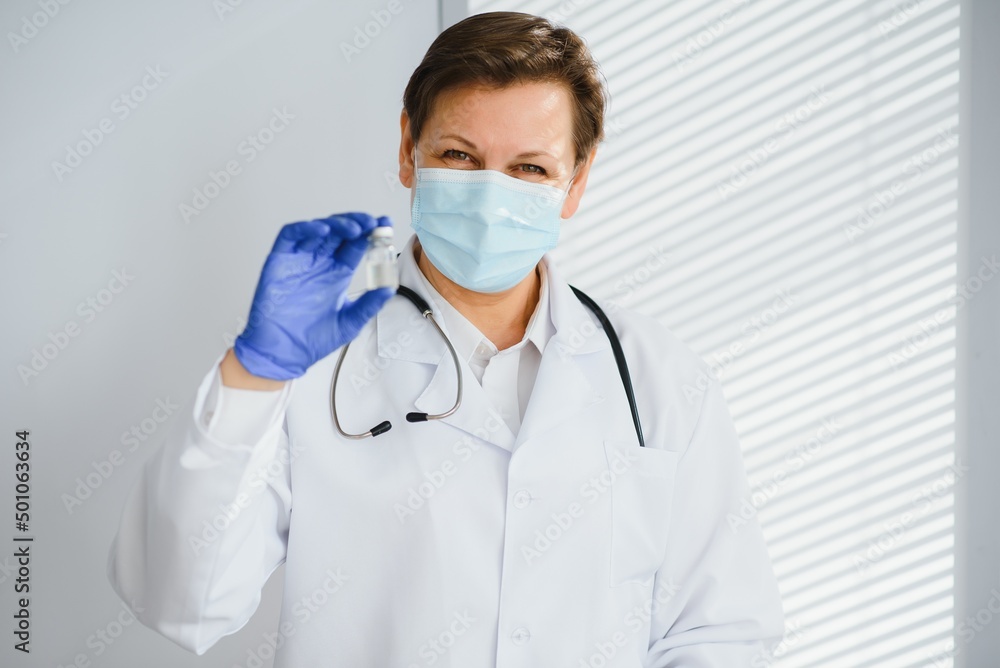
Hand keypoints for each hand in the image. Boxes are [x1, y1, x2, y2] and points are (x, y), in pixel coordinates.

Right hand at [233, 213, 394, 379]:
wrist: (284, 354)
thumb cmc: (313, 339)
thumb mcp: (350, 321)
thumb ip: (369, 304)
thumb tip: (390, 288)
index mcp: (337, 272)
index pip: (356, 245)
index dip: (371, 233)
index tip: (386, 224)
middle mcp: (320, 262)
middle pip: (340, 232)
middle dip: (357, 223)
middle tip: (372, 223)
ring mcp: (300, 259)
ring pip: (318, 229)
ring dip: (336, 223)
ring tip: (354, 228)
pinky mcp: (279, 261)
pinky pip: (290, 236)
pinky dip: (305, 228)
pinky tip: (323, 231)